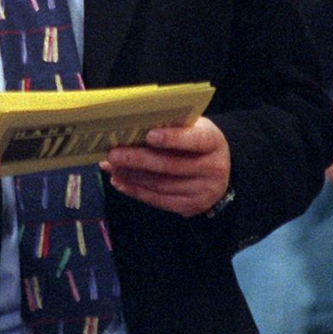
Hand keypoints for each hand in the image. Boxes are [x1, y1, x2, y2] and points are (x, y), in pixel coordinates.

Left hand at [101, 117, 229, 217]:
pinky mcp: (191, 207)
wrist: (220, 168)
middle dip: (139, 160)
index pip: (194, 140)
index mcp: (214, 142)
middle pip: (171, 166)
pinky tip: (120, 182)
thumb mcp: (193, 127)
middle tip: (113, 154)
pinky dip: (136, 191)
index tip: (148, 135)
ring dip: (132, 176)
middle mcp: (213, 169)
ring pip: (161, 185)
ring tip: (111, 167)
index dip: (172, 138)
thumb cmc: (197, 140)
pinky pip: (159, 200)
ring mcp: (203, 192)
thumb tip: (133, 129)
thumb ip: (172, 126)